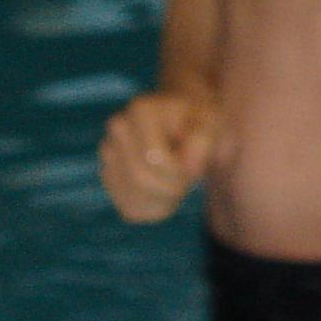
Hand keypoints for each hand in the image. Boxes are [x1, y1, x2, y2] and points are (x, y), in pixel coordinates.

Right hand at [98, 89, 218, 223]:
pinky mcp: (109, 176)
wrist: (184, 119)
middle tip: (189, 178)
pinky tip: (166, 191)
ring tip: (178, 181)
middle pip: (140, 179)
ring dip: (165, 200)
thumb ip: (203, 143)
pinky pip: (129, 209)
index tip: (195, 164)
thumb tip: (188, 170)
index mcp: (141, 111)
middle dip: (172, 188)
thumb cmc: (199, 122)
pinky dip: (154, 209)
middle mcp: (118, 128)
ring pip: (133, 199)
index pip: (155, 159)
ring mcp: (108, 153)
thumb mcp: (212, 124)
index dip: (180, 171)